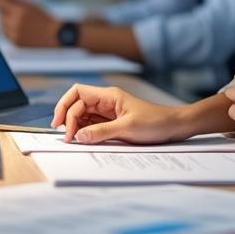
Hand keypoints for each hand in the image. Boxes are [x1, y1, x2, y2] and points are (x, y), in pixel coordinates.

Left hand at [0, 0, 58, 47]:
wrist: (56, 36)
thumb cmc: (46, 19)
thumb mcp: (32, 5)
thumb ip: (16, 1)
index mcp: (21, 11)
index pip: (0, 2)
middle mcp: (16, 24)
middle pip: (0, 14)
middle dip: (1, 10)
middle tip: (2, 5)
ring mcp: (15, 34)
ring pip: (2, 25)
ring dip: (5, 20)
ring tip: (15, 18)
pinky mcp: (16, 43)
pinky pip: (6, 34)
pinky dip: (9, 29)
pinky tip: (17, 26)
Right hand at [51, 84, 183, 143]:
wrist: (174, 126)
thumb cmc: (155, 123)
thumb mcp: (128, 128)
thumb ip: (101, 132)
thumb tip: (77, 136)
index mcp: (108, 95)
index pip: (77, 93)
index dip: (64, 106)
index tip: (60, 125)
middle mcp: (106, 101)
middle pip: (77, 104)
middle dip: (67, 119)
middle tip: (66, 138)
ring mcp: (108, 112)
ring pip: (82, 115)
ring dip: (74, 126)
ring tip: (72, 140)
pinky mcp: (112, 123)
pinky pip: (92, 124)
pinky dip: (84, 131)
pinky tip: (82, 140)